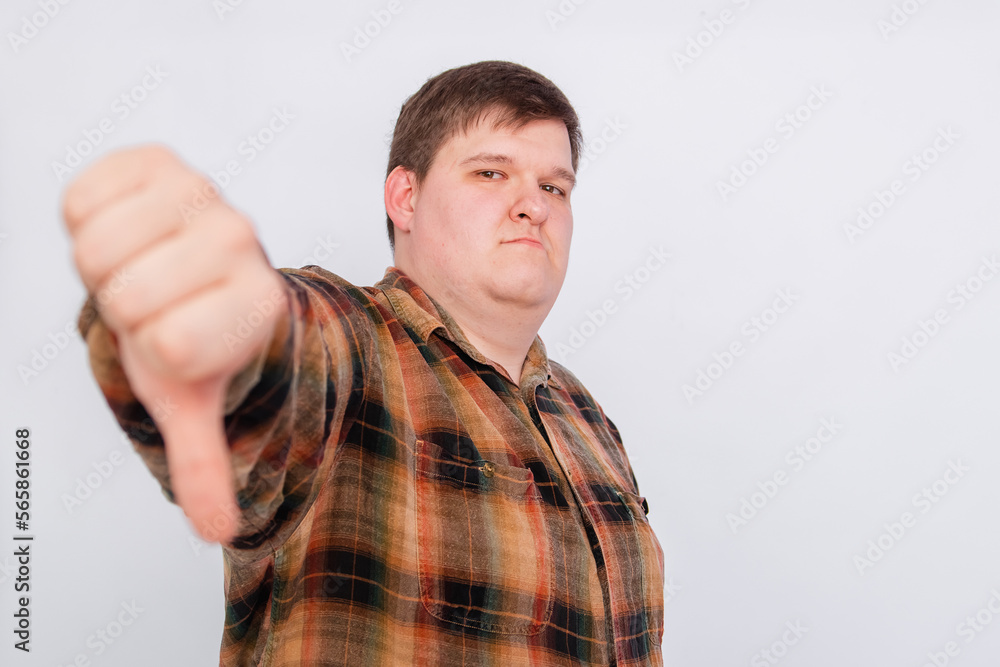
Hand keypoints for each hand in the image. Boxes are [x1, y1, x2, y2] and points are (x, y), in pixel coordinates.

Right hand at [62, 144, 286, 544]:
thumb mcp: (194, 400)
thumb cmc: (189, 333)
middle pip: (128, 296)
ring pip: (100, 244)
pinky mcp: (158, 159)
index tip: (177, 338)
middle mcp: (242, 241)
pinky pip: (82, 194)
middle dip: (124, 308)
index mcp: (258, 304)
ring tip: (137, 265)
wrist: (191, 267)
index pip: (173, 346)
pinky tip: (121, 227)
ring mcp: (203, 192)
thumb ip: (204, 464)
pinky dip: (84, 219)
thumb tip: (219, 533)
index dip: (156, 351)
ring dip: (101, 266)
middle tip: (152, 300)